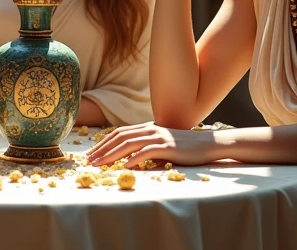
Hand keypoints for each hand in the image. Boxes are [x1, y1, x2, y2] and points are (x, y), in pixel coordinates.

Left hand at [86, 123, 219, 167]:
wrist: (208, 144)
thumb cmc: (185, 147)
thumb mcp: (163, 143)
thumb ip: (147, 146)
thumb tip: (130, 157)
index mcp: (147, 128)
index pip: (120, 132)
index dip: (104, 142)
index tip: (92, 153)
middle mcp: (150, 130)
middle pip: (120, 137)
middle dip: (102, 149)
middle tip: (89, 160)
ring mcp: (159, 137)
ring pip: (128, 144)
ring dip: (111, 154)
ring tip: (99, 164)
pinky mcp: (167, 148)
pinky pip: (146, 152)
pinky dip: (132, 159)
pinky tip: (123, 167)